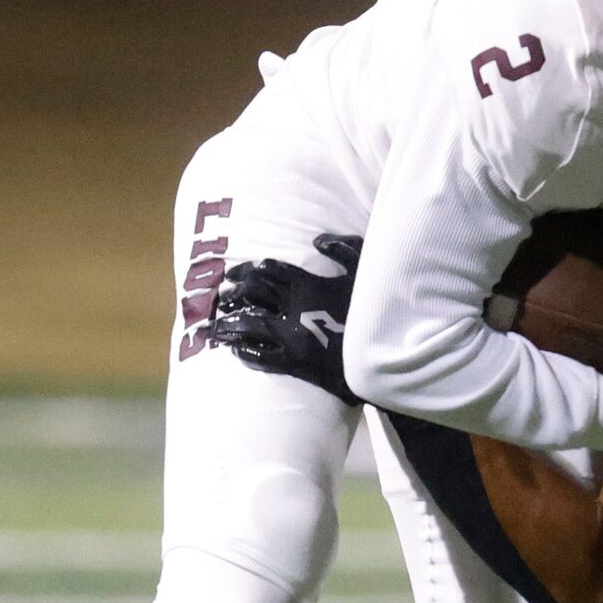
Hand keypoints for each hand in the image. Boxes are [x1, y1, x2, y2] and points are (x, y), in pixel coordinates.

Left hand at [209, 235, 361, 401]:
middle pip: (252, 294)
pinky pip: (261, 356)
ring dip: (229, 325)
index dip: (247, 270)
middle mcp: (294, 307)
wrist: (386, 354)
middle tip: (222, 298)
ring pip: (249, 325)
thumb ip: (344, 248)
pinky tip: (236, 351)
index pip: (268, 269)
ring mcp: (292, 335)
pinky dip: (245, 353)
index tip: (233, 274)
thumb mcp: (368, 269)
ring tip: (216, 328)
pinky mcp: (295, 362)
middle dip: (233, 294)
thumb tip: (317, 241)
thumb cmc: (377, 309)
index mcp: (308, 283)